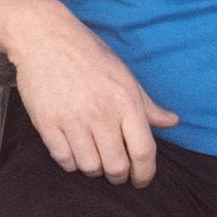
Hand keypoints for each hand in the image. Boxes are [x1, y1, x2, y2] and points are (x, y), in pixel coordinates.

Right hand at [7, 0, 178, 185]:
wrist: (44, 36)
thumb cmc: (87, 53)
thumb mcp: (124, 74)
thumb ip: (147, 104)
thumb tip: (172, 122)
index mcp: (125, 100)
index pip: (144, 151)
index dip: (145, 173)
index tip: (141, 179)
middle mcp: (101, 112)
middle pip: (117, 166)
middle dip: (119, 177)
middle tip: (116, 173)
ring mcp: (72, 119)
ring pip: (89, 166)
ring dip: (93, 169)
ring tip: (93, 158)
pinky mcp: (47, 122)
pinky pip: (63, 159)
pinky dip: (70, 162)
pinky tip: (73, 151)